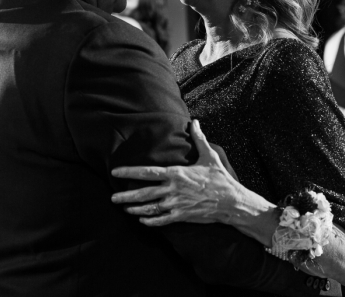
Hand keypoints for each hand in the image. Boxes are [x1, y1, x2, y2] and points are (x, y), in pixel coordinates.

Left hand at [111, 119, 243, 225]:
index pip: (147, 172)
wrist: (231, 201)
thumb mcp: (209, 156)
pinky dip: (150, 221)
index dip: (129, 172)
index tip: (115, 172)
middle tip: (113, 198)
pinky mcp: (182, 216)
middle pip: (143, 194)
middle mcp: (173, 190)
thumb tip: (196, 122)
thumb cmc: (220, 178)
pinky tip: (143, 220)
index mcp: (176, 174)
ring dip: (135, 209)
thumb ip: (199, 139)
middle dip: (126, 196)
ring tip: (125, 209)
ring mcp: (176, 204)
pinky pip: (161, 220)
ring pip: (149, 209)